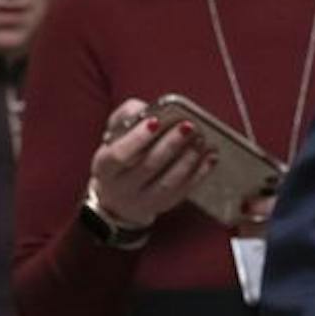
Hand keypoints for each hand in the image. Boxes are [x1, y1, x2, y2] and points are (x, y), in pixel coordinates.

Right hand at [88, 99, 215, 227]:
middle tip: (188, 125)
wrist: (119, 195)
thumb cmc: (121, 154)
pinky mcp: (162, 206)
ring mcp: (142, 200)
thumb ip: (126, 116)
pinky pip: (183, 192)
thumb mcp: (114, 134)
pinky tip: (210, 157)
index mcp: (105, 167)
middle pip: (147, 166)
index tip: (155, 121)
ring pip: (167, 182)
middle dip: (170, 144)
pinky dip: (199, 174)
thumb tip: (145, 109)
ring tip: (200, 140)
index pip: (119, 155)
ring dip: (187, 160)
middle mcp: (120, 187)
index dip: (137, 138)